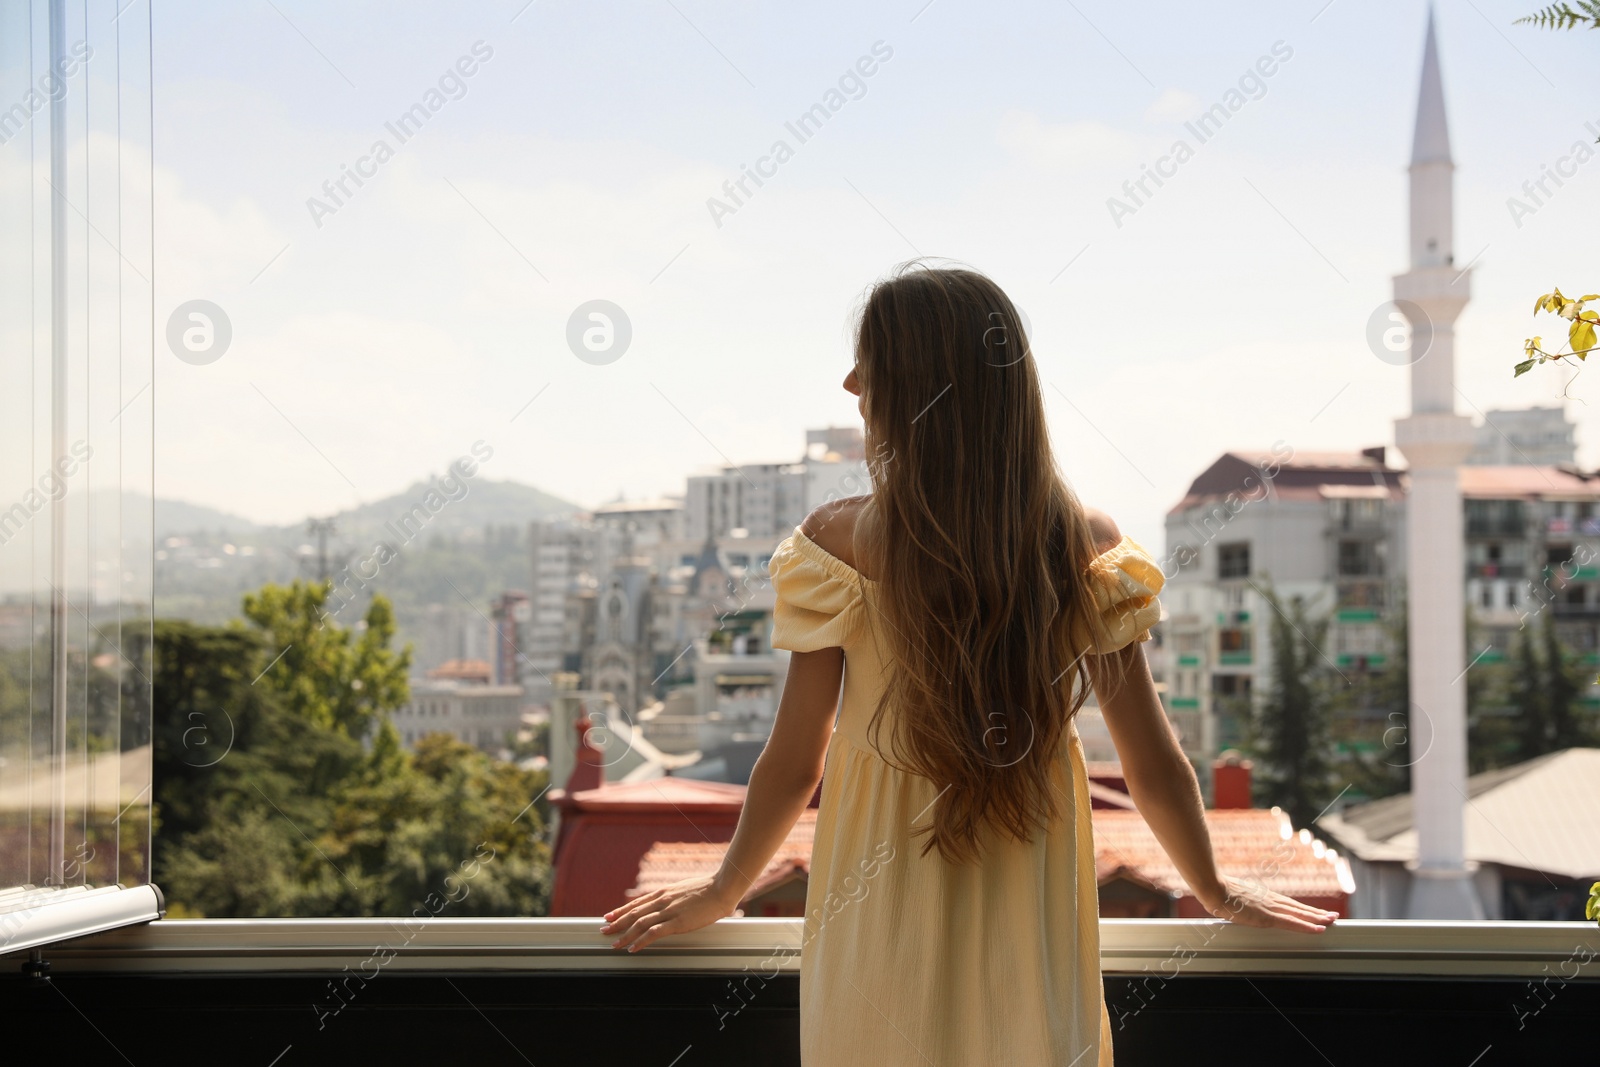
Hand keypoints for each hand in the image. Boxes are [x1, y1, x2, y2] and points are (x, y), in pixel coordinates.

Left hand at [600, 876, 741, 952]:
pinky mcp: (677, 922)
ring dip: (624, 935)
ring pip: (639, 924)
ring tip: (614, 944)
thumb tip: (670, 902)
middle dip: (616, 923)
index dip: (621, 910)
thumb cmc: (708, 889)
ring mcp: (668, 911)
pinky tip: (633, 948)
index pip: (637, 903)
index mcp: (664, 892)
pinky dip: (641, 941)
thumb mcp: (685, 889)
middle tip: (604, 931)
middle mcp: (662, 900)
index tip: (610, 916)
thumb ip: (674, 896)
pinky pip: (654, 933)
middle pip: (633, 913)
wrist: (722, 888)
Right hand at [1198, 876, 1338, 933]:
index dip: (1303, 909)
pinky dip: (1306, 926)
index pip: (1289, 904)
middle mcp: (1271, 901)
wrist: (1213, 888)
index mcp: (1263, 897)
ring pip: (1299, 914)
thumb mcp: (1233, 897)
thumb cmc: (1218, 891)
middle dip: (1316, 913)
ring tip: (1331, 921)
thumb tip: (1237, 904)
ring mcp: (1270, 908)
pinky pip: (1291, 923)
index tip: (1315, 912)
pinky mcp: (1267, 917)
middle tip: (1333, 916)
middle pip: (1298, 908)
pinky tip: (1318, 929)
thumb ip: (1240, 901)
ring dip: (1316, 918)